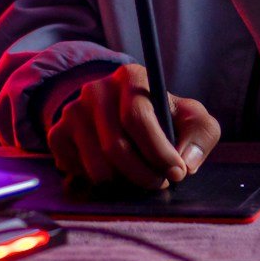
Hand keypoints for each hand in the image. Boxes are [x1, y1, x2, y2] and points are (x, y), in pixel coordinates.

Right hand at [46, 63, 221, 189]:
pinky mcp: (57, 134)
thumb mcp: (192, 118)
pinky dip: (97, 182)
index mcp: (130, 76)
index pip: (138, 118)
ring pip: (97, 167)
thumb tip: (186, 162)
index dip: (159, 152)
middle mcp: (95, 89)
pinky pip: (76, 172)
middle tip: (160, 182)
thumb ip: (201, 135)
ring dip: (123, 184)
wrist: (123, 112)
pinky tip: (113, 170)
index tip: (177, 173)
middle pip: (116, 148)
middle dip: (144, 175)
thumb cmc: (164, 117)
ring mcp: (72, 111)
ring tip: (139, 176)